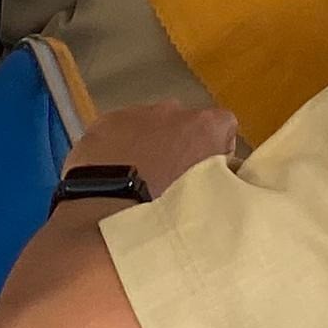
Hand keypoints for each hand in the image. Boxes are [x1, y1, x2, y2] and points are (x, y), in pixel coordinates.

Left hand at [65, 101, 241, 202]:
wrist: (111, 217)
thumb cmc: (171, 214)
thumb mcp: (213, 204)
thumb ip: (223, 183)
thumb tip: (225, 185)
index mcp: (204, 127)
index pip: (224, 125)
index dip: (217, 150)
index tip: (209, 175)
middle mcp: (171, 111)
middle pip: (183, 125)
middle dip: (179, 148)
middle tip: (172, 184)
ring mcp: (134, 114)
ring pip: (148, 127)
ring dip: (147, 148)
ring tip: (139, 185)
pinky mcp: (102, 124)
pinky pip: (117, 133)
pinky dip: (117, 150)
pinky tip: (113, 179)